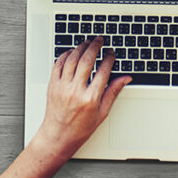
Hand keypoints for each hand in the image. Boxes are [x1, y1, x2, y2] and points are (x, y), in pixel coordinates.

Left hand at [34, 37, 131, 156]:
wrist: (58, 136)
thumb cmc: (79, 128)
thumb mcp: (102, 112)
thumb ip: (113, 92)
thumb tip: (125, 78)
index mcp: (90, 98)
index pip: (103, 70)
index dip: (109, 58)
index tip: (111, 53)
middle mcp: (75, 91)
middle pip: (87, 60)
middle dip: (95, 46)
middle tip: (100, 40)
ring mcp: (62, 87)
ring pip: (72, 59)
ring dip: (81, 47)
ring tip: (87, 42)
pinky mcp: (53, 85)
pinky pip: (58, 64)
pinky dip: (66, 54)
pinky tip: (72, 51)